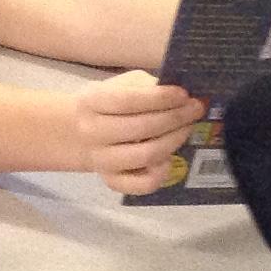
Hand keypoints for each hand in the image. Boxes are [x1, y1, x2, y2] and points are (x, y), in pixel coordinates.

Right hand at [74, 71, 204, 194]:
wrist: (75, 134)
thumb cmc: (105, 106)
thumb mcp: (116, 86)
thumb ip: (143, 87)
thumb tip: (178, 95)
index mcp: (92, 102)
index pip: (128, 101)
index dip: (160, 98)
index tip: (184, 94)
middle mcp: (94, 132)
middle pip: (141, 128)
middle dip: (175, 118)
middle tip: (195, 110)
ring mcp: (102, 160)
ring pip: (146, 156)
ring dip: (173, 141)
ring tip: (187, 128)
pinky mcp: (112, 181)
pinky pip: (142, 184)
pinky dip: (161, 174)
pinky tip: (168, 159)